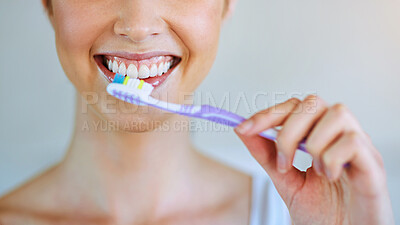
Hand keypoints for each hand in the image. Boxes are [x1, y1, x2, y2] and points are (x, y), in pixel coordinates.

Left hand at [234, 95, 393, 224]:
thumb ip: (266, 155)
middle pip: (313, 103)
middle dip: (288, 131)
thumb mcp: (286, 181)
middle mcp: (340, 135)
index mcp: (321, 136)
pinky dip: (332, 158)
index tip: (244, 128)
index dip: (268, 114)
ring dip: (314, 144)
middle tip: (283, 164)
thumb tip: (242, 129)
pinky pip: (353, 141)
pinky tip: (330, 176)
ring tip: (314, 171)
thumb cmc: (323, 213)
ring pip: (336, 113)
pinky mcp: (374, 165)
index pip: (294, 107)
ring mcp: (360, 147)